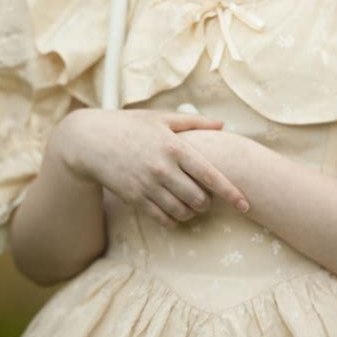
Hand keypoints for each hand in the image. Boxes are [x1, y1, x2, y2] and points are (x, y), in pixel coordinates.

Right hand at [59, 108, 249, 228]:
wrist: (90, 141)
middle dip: (209, 202)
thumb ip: (194, 122)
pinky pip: (163, 218)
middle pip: (199, 199)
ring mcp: (147, 186)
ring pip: (182, 212)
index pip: (210, 175)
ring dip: (192, 212)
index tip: (246, 203)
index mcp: (174, 147)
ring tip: (192, 204)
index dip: (231, 192)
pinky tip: (176, 211)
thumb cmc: (129, 125)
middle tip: (207, 198)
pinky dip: (174, 219)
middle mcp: (162, 169)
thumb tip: (222, 125)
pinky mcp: (134, 198)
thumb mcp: (161, 117)